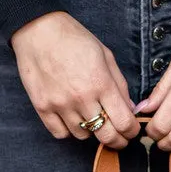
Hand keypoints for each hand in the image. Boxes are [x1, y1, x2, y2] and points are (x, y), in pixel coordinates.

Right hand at [12, 12, 139, 148]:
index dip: (132, 131)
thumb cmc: (74, 39)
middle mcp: (82, 98)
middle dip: (117, 141)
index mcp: (101, 83)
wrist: (38, 30)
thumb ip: (119, 85)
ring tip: (90, 118)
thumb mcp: (105, 55)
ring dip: (91, 131)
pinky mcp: (43, 107)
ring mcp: (61, 105)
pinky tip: (72, 119)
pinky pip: (61, 134)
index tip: (131, 131)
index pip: (124, 122)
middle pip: (106, 137)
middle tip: (119, 139)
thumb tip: (130, 109)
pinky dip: (69, 131)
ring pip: (83, 135)